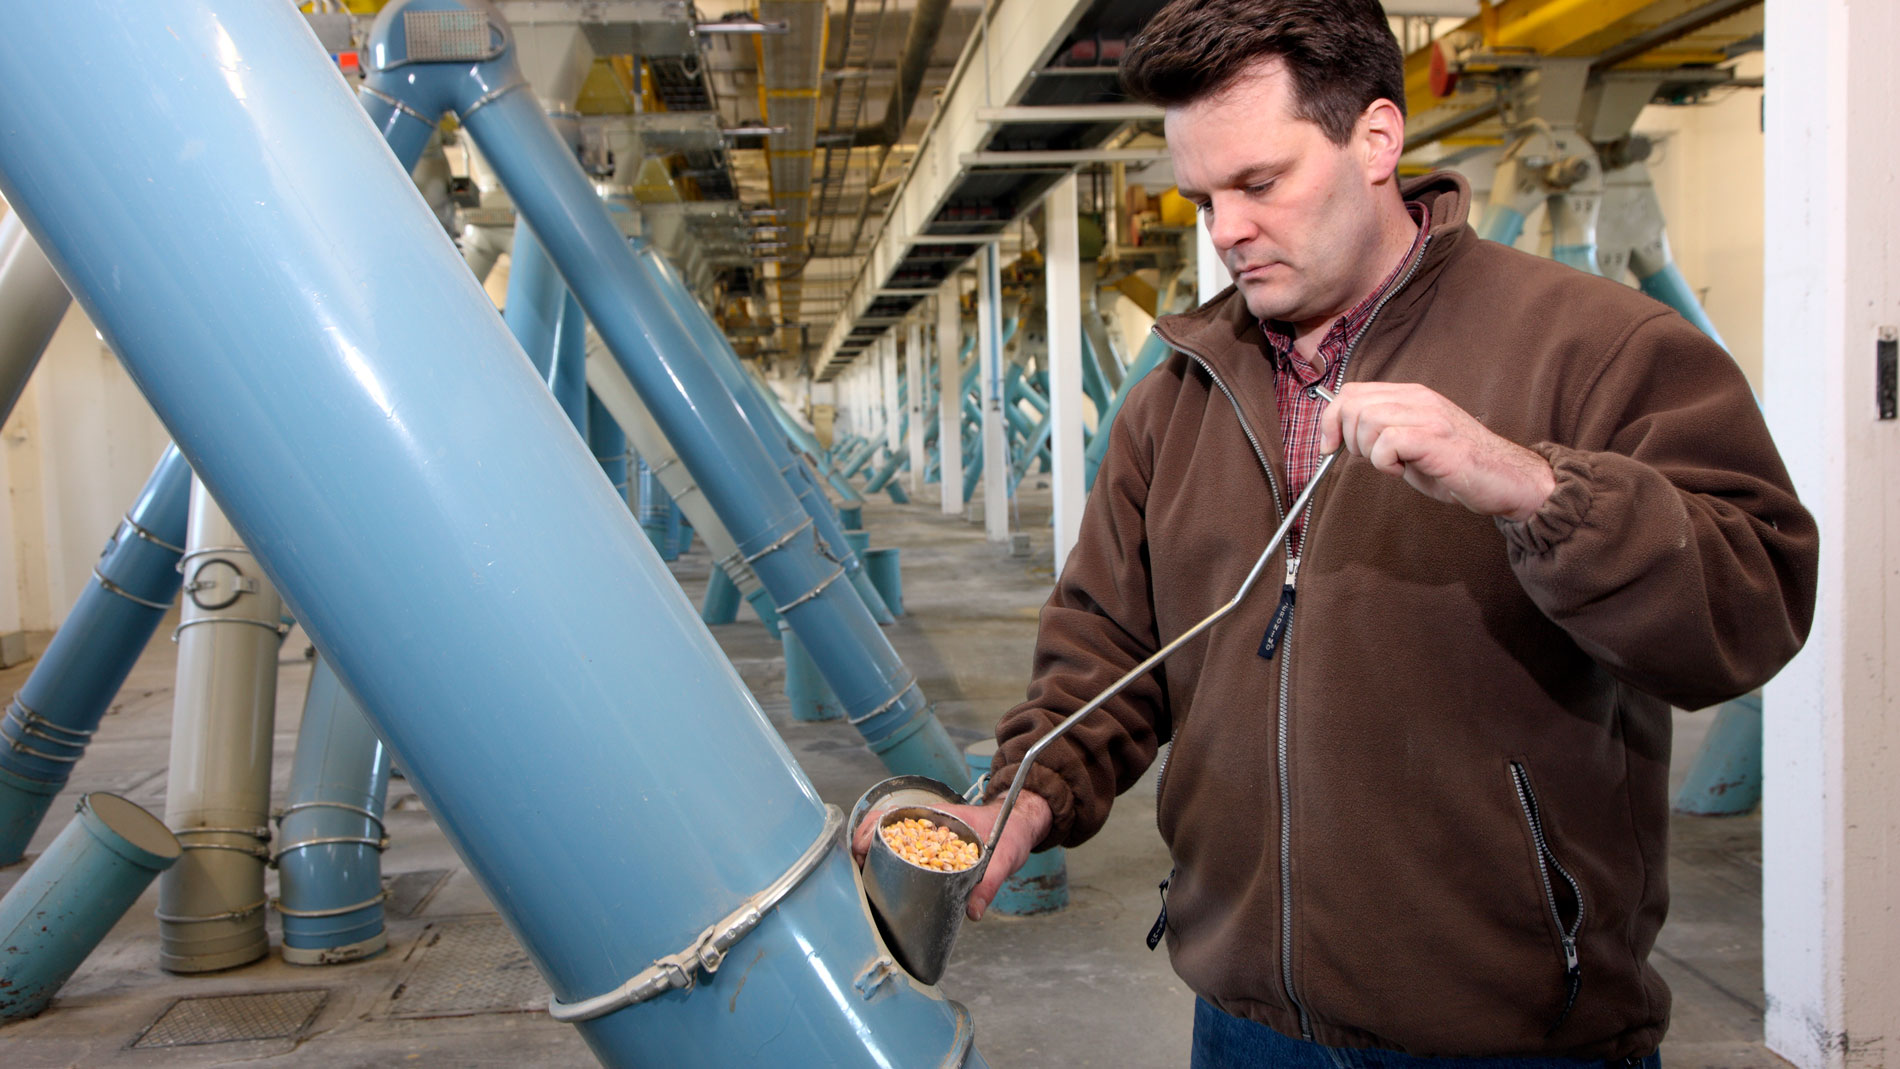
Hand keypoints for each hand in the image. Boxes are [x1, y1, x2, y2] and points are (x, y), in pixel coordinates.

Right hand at [852, 791, 1053, 920]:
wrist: (1020, 824)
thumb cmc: (1010, 832)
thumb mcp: (1003, 856)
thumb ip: (989, 883)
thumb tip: (972, 913)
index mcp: (937, 816)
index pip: (892, 815)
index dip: (870, 830)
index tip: (861, 849)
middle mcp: (926, 823)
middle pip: (880, 829)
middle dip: (862, 847)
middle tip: (858, 872)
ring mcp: (926, 836)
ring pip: (887, 842)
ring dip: (871, 857)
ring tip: (863, 881)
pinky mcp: (930, 850)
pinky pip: (902, 854)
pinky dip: (887, 865)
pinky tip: (881, 883)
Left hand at [1318, 382, 1554, 521]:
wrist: (1506, 479)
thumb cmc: (1457, 466)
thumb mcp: (1410, 444)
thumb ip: (1380, 433)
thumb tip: (1338, 436)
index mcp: (1411, 396)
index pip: (1351, 391)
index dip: (1331, 420)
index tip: (1329, 447)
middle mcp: (1419, 399)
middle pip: (1353, 404)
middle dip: (1348, 438)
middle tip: (1370, 460)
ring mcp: (1430, 416)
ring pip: (1368, 420)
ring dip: (1369, 452)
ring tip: (1393, 466)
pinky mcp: (1437, 439)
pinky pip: (1388, 442)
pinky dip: (1385, 463)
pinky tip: (1403, 471)